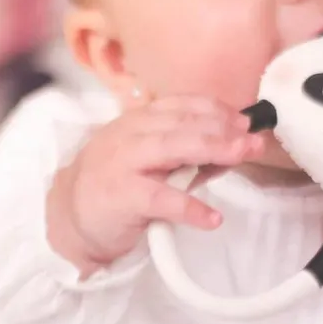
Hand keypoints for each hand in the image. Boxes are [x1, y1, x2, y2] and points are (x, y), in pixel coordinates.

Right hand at [46, 96, 263, 274]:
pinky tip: (212, 217)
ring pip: (172, 147)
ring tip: (241, 155)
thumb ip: (192, 157)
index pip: (182, 105)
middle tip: (253, 139)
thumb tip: (236, 149)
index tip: (245, 120)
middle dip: (222, 129)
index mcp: (139, 120)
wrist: (69, 218)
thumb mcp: (154, 165)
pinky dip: (189, 207)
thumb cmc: (117, 187)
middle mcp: (131, 133)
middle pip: (182, 123)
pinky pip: (160, 199)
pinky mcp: (121, 196)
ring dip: (212, 149)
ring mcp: (124, 162)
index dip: (216, 110)